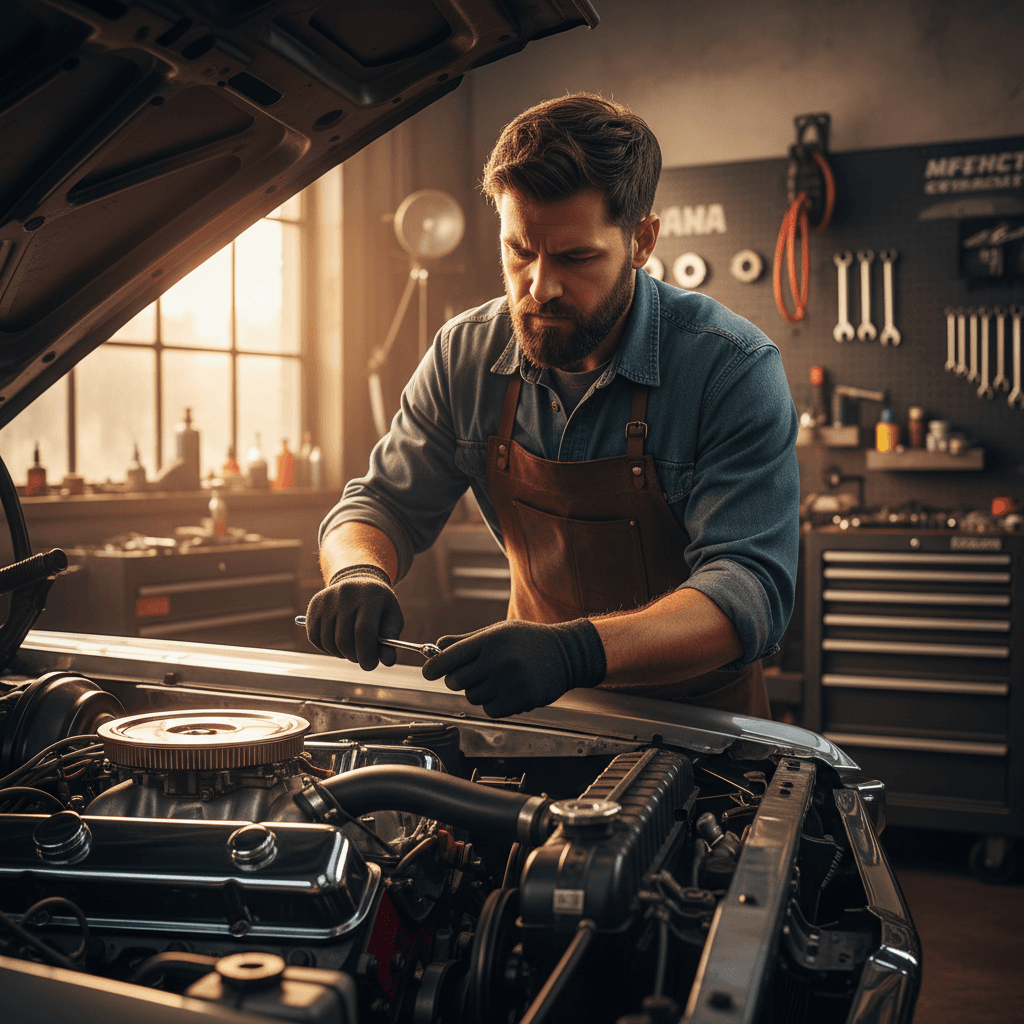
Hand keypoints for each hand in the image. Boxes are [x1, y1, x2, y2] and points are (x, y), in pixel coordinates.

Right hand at [305, 564, 403, 668]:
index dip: (366, 653)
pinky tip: (338, 644)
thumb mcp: (392, 618)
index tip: (370, 665)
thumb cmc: (379, 606)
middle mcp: (346, 593)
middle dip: (354, 656)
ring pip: (328, 642)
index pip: (364, 631)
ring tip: (352, 649)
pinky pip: (314, 637)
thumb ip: (391, 639)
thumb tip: (388, 661)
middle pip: (344, 639)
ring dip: (340, 654)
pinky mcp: (314, 605)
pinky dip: (326, 648)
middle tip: (362, 659)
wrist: (360, 583)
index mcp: (370, 595)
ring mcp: (327, 598)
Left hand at [422, 618, 605, 717]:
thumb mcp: (498, 632)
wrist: (566, 654)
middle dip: (458, 680)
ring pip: (473, 698)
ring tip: (497, 679)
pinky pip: (491, 710)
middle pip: (457, 681)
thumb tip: (437, 647)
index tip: (428, 672)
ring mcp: (510, 681)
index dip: (434, 667)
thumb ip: (466, 641)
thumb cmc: (529, 641)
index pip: (450, 657)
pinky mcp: (521, 699)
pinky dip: (494, 704)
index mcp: (491, 640)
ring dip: (479, 692)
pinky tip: (507, 690)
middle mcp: (499, 660)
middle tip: (473, 674)